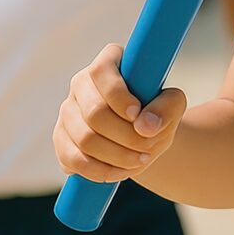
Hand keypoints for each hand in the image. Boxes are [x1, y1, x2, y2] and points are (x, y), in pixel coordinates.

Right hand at [56, 43, 185, 182]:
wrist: (142, 136)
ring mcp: (67, 111)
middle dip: (126, 135)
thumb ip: (168, 107)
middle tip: (149, 146)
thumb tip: (147, 126)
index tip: (138, 115)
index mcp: (108, 63)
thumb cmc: (156, 113)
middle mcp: (81, 83)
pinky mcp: (61, 139)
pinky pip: (74, 160)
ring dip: (117, 156)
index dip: (118, 96)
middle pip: (94, 112)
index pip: (101, 71)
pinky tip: (120, 171)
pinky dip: (100, 170)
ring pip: (85, 139)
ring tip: (141, 160)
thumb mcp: (172, 106)